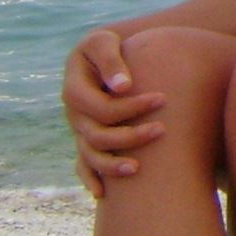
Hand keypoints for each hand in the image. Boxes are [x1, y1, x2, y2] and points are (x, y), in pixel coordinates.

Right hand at [61, 27, 165, 196]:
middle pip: (98, 135)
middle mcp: (74, 115)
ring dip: (112, 165)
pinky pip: (82, 164)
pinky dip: (90, 178)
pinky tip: (102, 193)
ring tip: (138, 169)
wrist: (98, 56)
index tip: (162, 98)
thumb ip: (111, 60)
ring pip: (90, 155)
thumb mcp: (103, 42)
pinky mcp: (84, 139)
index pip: (103, 108)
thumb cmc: (104, 46)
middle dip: (130, 136)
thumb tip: (124, 86)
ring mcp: (78, 130)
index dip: (130, 107)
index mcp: (74, 90)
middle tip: (161, 129)